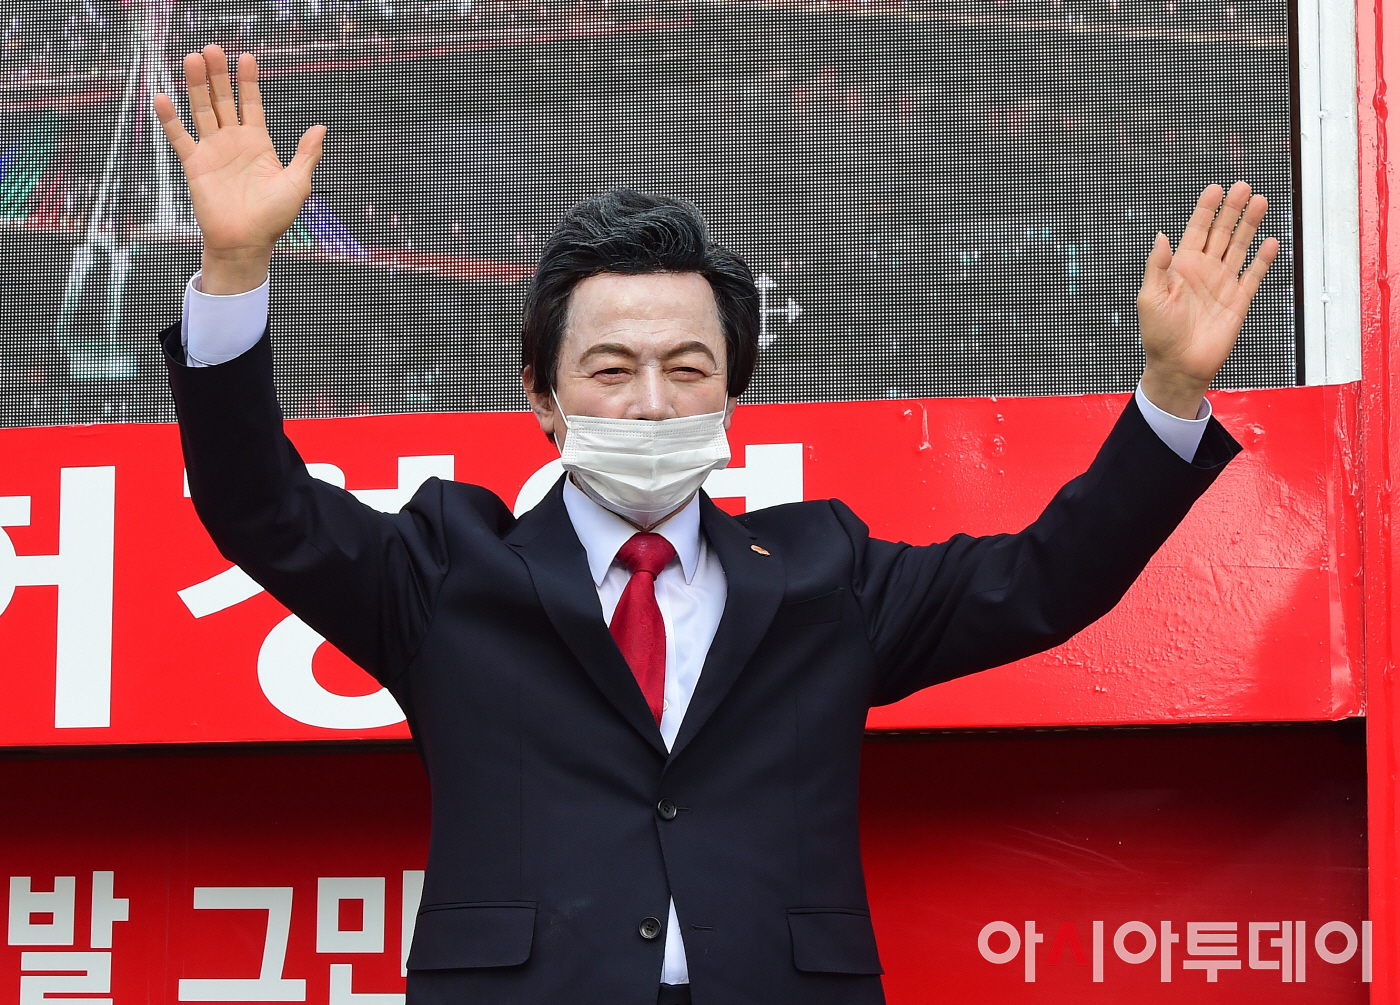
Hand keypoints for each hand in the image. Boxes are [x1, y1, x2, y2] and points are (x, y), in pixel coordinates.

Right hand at [153, 45, 325, 293]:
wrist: (246, 243)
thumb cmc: (274, 217)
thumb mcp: (297, 183)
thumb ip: (307, 155)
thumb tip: (321, 128)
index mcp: (259, 143)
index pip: (251, 104)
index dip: (248, 81)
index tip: (246, 57)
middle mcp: (234, 142)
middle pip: (223, 100)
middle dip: (218, 75)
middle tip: (212, 48)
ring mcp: (213, 151)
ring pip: (202, 110)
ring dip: (196, 86)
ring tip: (193, 59)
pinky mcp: (195, 164)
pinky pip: (180, 137)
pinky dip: (170, 119)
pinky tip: (163, 97)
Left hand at [1136, 182, 1279, 417]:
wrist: (1178, 366)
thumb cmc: (1158, 335)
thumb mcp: (1150, 298)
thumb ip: (1157, 266)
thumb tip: (1161, 236)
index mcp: (1180, 267)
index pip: (1196, 231)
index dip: (1206, 210)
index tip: (1215, 188)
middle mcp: (1203, 271)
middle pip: (1221, 233)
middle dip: (1232, 210)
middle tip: (1243, 186)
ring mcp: (1222, 284)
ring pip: (1239, 248)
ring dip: (1249, 226)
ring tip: (1260, 202)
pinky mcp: (1238, 301)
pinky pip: (1253, 275)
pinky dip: (1262, 259)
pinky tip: (1270, 242)